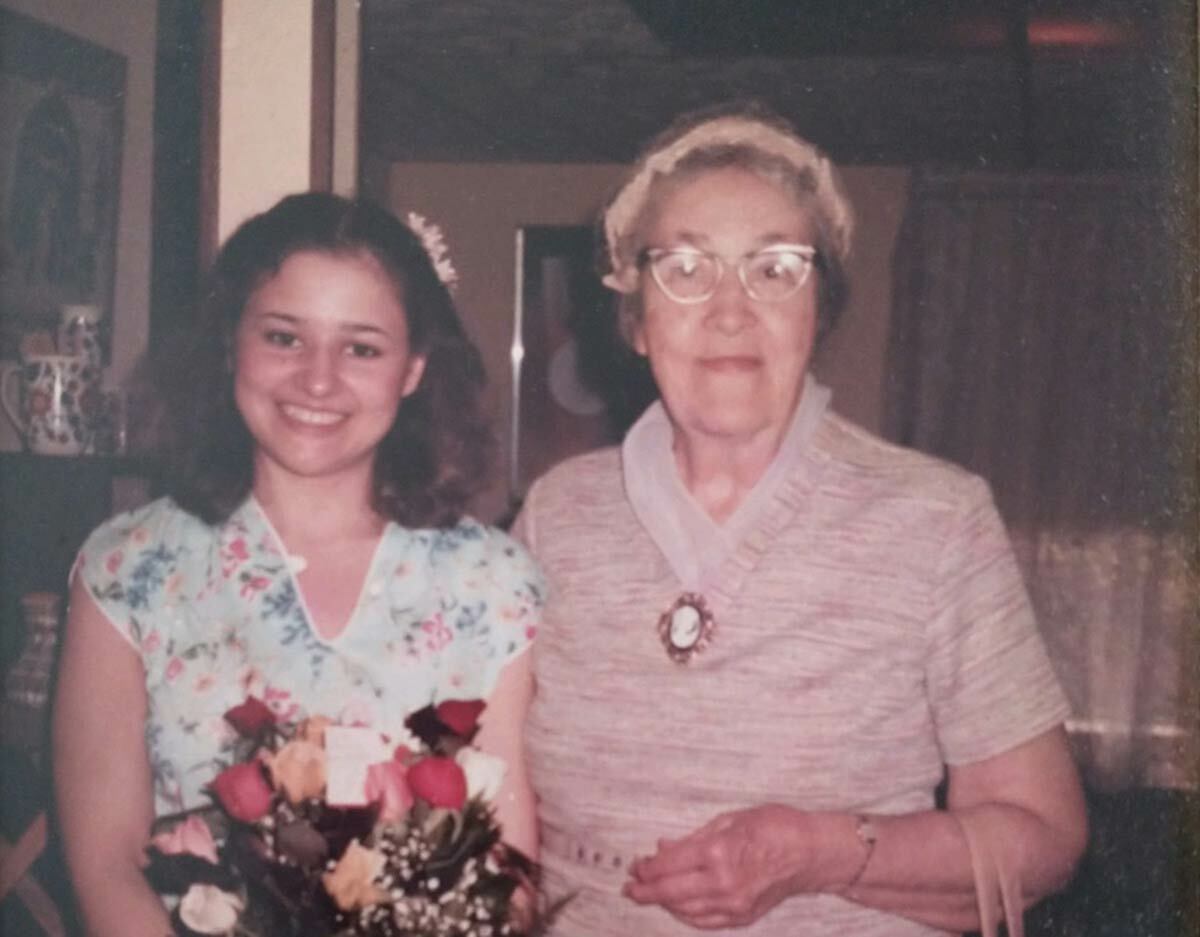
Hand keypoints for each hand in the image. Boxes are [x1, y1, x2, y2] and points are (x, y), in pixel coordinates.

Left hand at [623, 804, 841, 929]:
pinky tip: (675, 907)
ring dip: (662, 904)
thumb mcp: (729, 820)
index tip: (635, 865)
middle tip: (629, 887)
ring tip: (646, 896)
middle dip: (645, 891)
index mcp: (717, 852)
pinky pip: (704, 922)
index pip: (667, 866)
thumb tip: (662, 848)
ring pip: (684, 911)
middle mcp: (722, 883)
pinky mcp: (743, 918)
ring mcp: (733, 905)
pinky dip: (685, 915)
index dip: (646, 868)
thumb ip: (692, 838)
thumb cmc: (774, 827)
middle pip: (670, 893)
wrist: (812, 853)